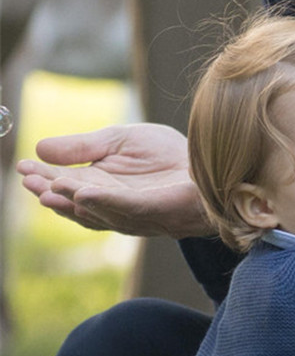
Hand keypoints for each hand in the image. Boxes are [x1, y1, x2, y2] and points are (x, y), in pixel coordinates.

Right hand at [16, 123, 209, 237]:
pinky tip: (85, 192)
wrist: (210, 163)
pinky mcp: (159, 212)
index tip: (22, 167)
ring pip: (100, 211)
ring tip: (49, 187)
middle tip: (29, 181)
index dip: (45, 179)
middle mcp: (118, 208)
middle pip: (79, 205)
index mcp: (105, 190)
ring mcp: (138, 214)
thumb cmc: (168, 156)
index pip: (68, 187)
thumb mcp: (117, 142)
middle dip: (53, 193)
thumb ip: (81, 148)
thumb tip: (40, 149)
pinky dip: (105, 202)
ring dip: (73, 200)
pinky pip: (129, 209)